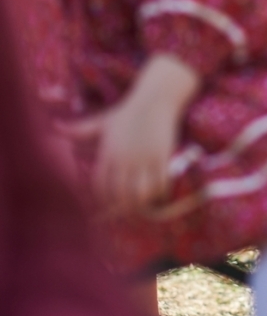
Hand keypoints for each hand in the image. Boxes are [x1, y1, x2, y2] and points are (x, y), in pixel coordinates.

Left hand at [63, 54, 199, 215]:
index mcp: (108, 152)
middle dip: (118, 210)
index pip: (100, 186)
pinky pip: (160, 184)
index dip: (100, 201)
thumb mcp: (102, 121)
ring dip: (138, 205)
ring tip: (136, 211)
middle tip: (118, 218)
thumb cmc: (127, 112)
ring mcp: (145, 158)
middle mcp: (125, 158)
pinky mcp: (162, 157)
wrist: (156, 97)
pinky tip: (155, 196)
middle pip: (119, 195)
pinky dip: (158, 194)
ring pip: (140, 194)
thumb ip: (79, 129)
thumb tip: (54, 126)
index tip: (101, 209)